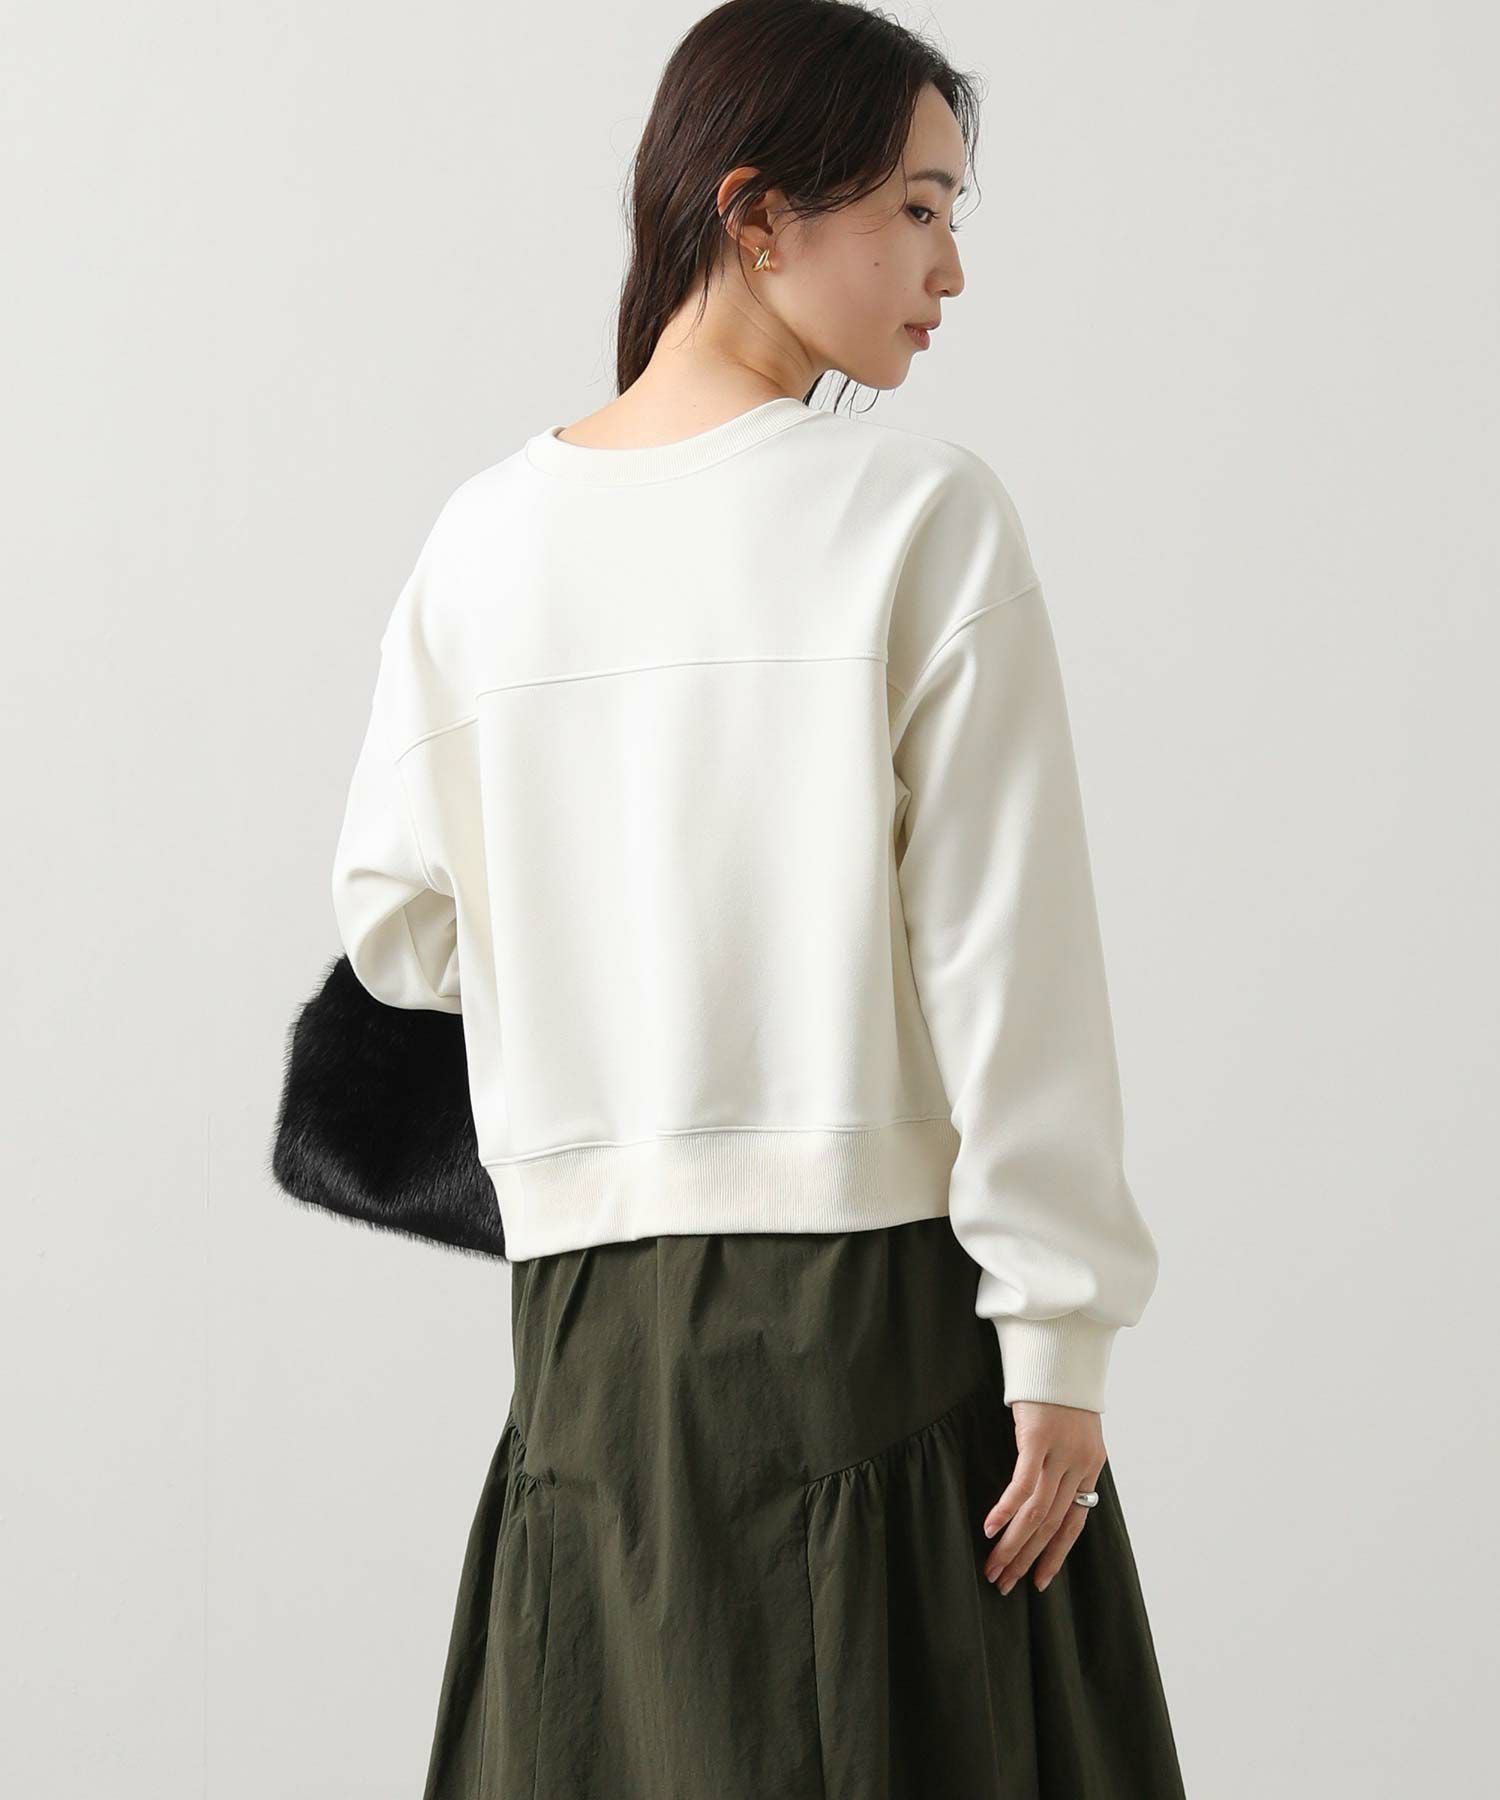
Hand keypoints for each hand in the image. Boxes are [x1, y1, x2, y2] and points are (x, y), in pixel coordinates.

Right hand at [981, 1400, 1105, 1594]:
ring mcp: (1062, 1453)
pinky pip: (1023, 1486)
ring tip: (994, 1567)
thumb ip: (1062, 1459)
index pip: (1075, 1523)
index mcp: (1091, 1467)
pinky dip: (1006, 1510)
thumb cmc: (1059, 1387)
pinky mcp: (1040, 1438)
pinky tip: (991, 1529)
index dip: (1056, 1555)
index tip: (1039, 1583)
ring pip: (1038, 1513)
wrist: (1063, 1348)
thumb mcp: (1071, 1428)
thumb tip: (1040, 1485)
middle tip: (1004, 1583)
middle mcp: (1080, 1466)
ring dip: (1013, 1544)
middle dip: (1027, 1558)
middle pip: (1053, 1525)